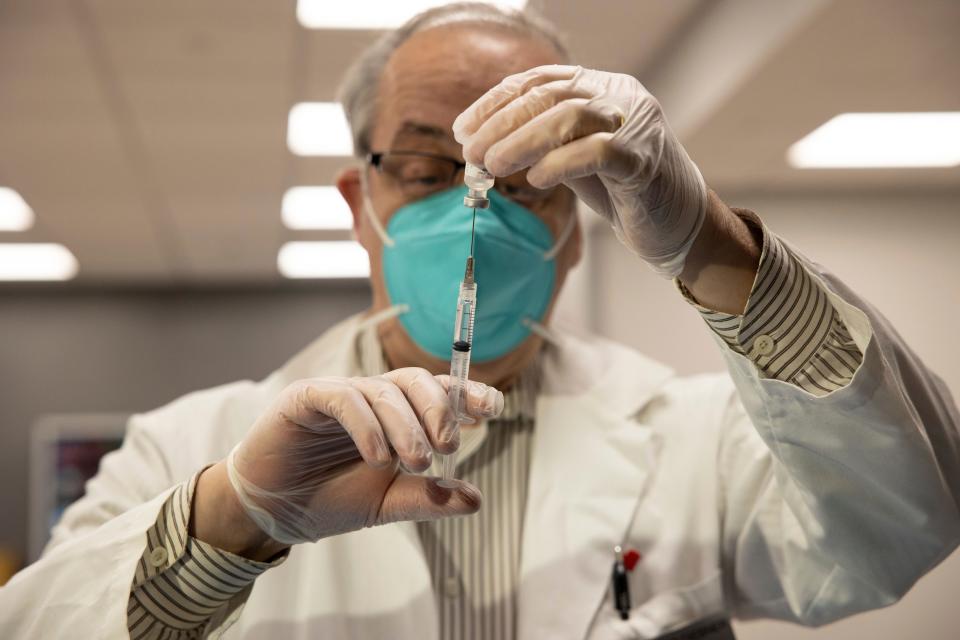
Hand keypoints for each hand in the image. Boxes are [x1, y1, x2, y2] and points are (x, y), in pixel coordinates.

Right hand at [194, 368, 503, 553]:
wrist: (273, 513)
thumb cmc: (331, 499)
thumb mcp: (387, 503)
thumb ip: (428, 499)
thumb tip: (476, 499)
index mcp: (398, 415)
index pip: (440, 392)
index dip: (468, 393)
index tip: (493, 408)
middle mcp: (374, 397)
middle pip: (417, 380)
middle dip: (440, 410)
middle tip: (447, 447)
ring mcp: (341, 393)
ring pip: (385, 390)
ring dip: (407, 426)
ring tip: (415, 462)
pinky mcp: (307, 398)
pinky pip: (344, 398)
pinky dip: (367, 425)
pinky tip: (378, 457)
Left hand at [453, 65, 706, 277]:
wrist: (678, 224)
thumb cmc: (623, 190)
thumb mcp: (574, 157)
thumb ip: (540, 142)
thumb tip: (481, 144)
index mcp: (601, 87)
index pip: (539, 81)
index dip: (495, 103)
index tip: (464, 130)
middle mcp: (620, 95)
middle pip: (550, 96)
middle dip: (502, 124)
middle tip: (472, 153)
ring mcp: (636, 124)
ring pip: (570, 117)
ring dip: (523, 141)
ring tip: (494, 166)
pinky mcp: (645, 160)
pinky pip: (597, 151)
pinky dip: (560, 163)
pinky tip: (537, 180)